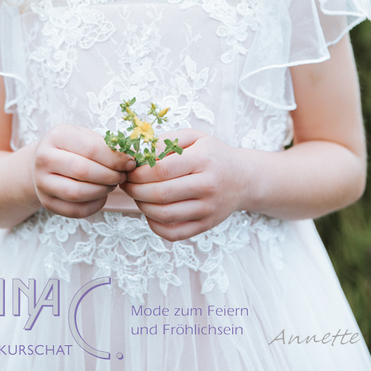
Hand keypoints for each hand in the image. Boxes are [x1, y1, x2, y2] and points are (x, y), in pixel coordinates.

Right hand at [32, 125, 135, 218]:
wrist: (43, 161)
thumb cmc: (70, 147)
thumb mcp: (84, 136)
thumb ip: (105, 145)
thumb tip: (129, 160)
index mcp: (57, 136)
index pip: (91, 149)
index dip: (114, 159)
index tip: (129, 163)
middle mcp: (44, 158)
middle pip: (83, 171)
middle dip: (110, 176)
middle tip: (122, 176)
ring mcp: (42, 182)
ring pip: (78, 193)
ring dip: (102, 191)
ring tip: (112, 184)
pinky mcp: (46, 202)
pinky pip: (75, 210)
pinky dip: (94, 205)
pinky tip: (102, 196)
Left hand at [120, 129, 248, 240]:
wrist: (243, 178)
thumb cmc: (213, 154)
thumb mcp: (194, 137)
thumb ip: (166, 140)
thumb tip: (138, 152)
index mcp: (203, 160)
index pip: (162, 169)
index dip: (139, 172)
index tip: (129, 170)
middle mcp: (208, 186)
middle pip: (161, 193)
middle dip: (135, 190)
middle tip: (127, 184)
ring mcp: (208, 209)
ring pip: (164, 215)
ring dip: (142, 206)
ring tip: (137, 196)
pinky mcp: (206, 225)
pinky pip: (174, 233)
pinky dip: (155, 225)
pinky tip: (151, 212)